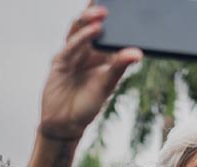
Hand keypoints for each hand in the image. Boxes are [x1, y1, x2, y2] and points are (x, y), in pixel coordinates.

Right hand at [40, 2, 142, 139]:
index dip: (113, 16)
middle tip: (110, 5)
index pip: (108, 30)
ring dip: (89, 20)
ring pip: (78, 30)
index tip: (123, 4)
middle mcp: (86, 50)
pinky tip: (92, 32)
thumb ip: (119, 67)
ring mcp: (72, 54)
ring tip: (103, 13)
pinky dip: (81, 38)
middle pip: (90, 23)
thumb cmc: (88, 105)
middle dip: (97, 11)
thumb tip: (137, 53)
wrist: (65, 124)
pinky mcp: (60, 61)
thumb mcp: (108, 85)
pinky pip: (70, 46)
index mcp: (101, 54)